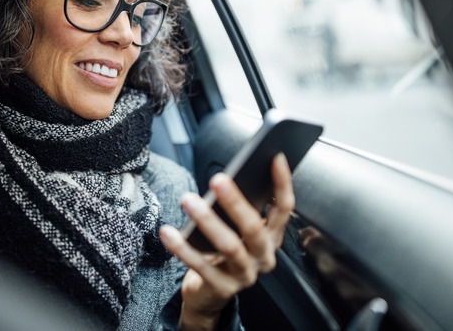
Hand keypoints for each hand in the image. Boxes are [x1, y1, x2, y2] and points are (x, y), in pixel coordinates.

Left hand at [160, 153, 293, 330]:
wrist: (208, 294)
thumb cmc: (222, 253)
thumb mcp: (236, 231)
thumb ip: (238, 210)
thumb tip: (227, 178)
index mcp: (271, 239)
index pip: (283, 209)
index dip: (282, 184)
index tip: (275, 158)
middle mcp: (262, 257)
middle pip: (254, 228)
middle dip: (236, 202)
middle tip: (218, 179)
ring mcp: (245, 275)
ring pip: (229, 246)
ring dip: (207, 220)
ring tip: (188, 200)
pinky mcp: (222, 288)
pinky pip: (200, 266)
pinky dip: (182, 248)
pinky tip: (168, 232)